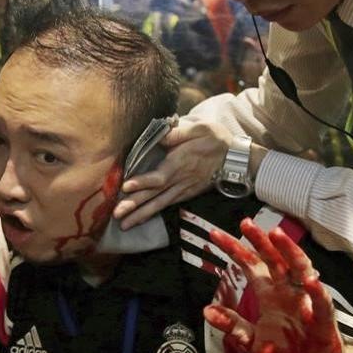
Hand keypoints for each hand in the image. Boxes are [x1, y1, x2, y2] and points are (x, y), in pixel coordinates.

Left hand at [112, 116, 233, 228]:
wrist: (235, 158)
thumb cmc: (215, 139)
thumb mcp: (200, 128)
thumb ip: (179, 132)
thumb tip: (160, 135)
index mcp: (180, 163)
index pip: (160, 176)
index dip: (143, 182)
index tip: (127, 186)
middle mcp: (180, 180)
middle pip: (155, 195)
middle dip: (136, 205)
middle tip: (117, 215)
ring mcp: (182, 189)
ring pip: (159, 204)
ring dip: (141, 214)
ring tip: (124, 225)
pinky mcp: (185, 194)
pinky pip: (166, 205)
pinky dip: (152, 213)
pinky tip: (139, 220)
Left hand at [203, 219, 348, 352]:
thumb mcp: (252, 343)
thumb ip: (233, 326)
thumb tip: (207, 310)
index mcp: (271, 295)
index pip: (251, 266)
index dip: (235, 250)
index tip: (215, 235)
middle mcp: (289, 293)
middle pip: (274, 260)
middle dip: (260, 241)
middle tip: (245, 224)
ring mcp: (308, 304)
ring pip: (301, 271)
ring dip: (290, 252)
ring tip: (277, 236)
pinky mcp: (325, 323)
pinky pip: (323, 305)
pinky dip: (317, 294)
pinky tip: (312, 282)